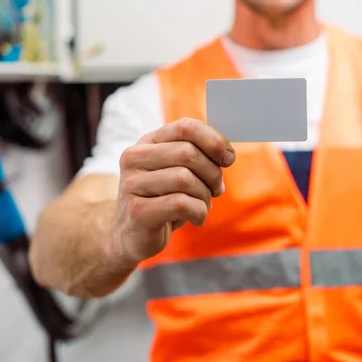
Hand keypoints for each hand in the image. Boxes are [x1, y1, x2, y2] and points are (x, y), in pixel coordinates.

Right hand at [114, 118, 234, 263]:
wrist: (133, 234)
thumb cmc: (163, 198)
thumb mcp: (179, 170)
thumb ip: (199, 156)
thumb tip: (227, 155)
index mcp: (148, 141)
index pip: (186, 127)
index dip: (214, 141)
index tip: (228, 159)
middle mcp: (135, 157)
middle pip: (188, 152)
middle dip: (212, 173)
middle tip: (216, 189)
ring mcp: (132, 184)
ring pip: (185, 178)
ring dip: (205, 195)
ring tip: (202, 204)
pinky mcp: (137, 211)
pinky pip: (181, 204)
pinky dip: (199, 212)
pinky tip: (196, 218)